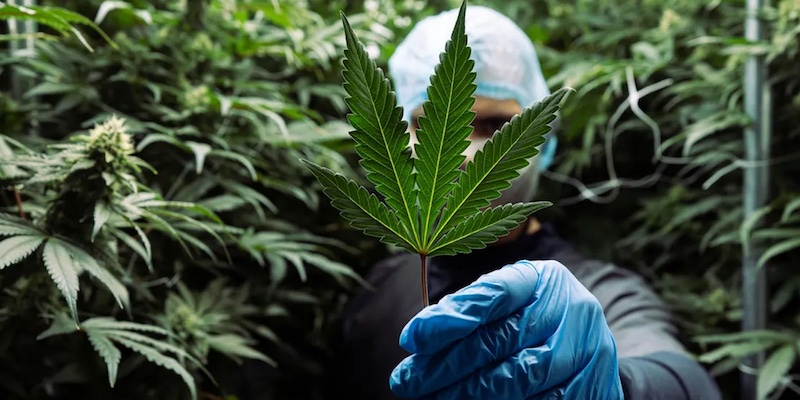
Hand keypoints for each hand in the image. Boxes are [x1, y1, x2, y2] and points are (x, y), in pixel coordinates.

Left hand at [389, 260, 622, 398]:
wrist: (587, 349)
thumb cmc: (529, 320)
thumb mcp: (506, 305)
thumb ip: (468, 312)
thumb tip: (418, 337)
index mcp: (544, 278)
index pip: (495, 293)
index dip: (452, 316)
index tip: (412, 338)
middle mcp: (572, 309)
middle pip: (502, 340)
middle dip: (448, 364)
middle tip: (408, 380)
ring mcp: (589, 350)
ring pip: (520, 377)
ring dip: (469, 393)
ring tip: (433, 398)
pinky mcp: (594, 387)